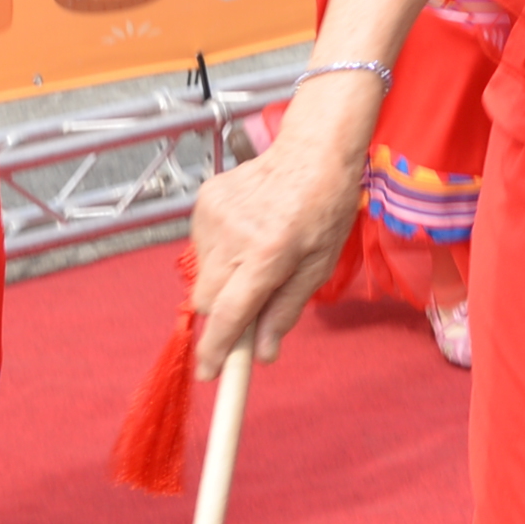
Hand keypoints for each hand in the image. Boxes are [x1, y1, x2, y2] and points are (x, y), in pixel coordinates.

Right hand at [189, 91, 377, 373]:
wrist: (311, 150)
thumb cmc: (324, 209)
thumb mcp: (318, 266)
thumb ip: (286, 310)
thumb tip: (264, 355)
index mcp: (269, 253)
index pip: (230, 314)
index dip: (216, 350)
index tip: (209, 373)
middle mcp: (235, 235)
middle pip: (206, 301)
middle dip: (223, 314)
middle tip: (250, 306)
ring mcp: (214, 216)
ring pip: (202, 276)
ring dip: (222, 281)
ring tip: (255, 256)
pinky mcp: (203, 201)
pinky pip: (200, 248)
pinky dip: (218, 254)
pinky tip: (245, 235)